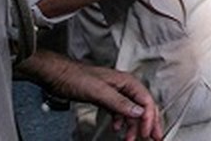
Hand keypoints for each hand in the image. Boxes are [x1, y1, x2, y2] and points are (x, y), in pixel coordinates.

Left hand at [16, 51, 162, 140]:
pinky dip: (121, 121)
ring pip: (131, 110)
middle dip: (149, 122)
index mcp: (126, 82)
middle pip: (143, 106)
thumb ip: (120, 102)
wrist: (56, 75)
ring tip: (132, 138)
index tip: (145, 133)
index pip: (146, 101)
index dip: (148, 119)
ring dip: (133, 126)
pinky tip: (117, 128)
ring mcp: (115, 92)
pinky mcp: (106, 97)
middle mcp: (123, 86)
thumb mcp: (99, 91)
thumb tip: (139, 112)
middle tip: (153, 137)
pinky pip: (120, 111)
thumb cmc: (75, 77)